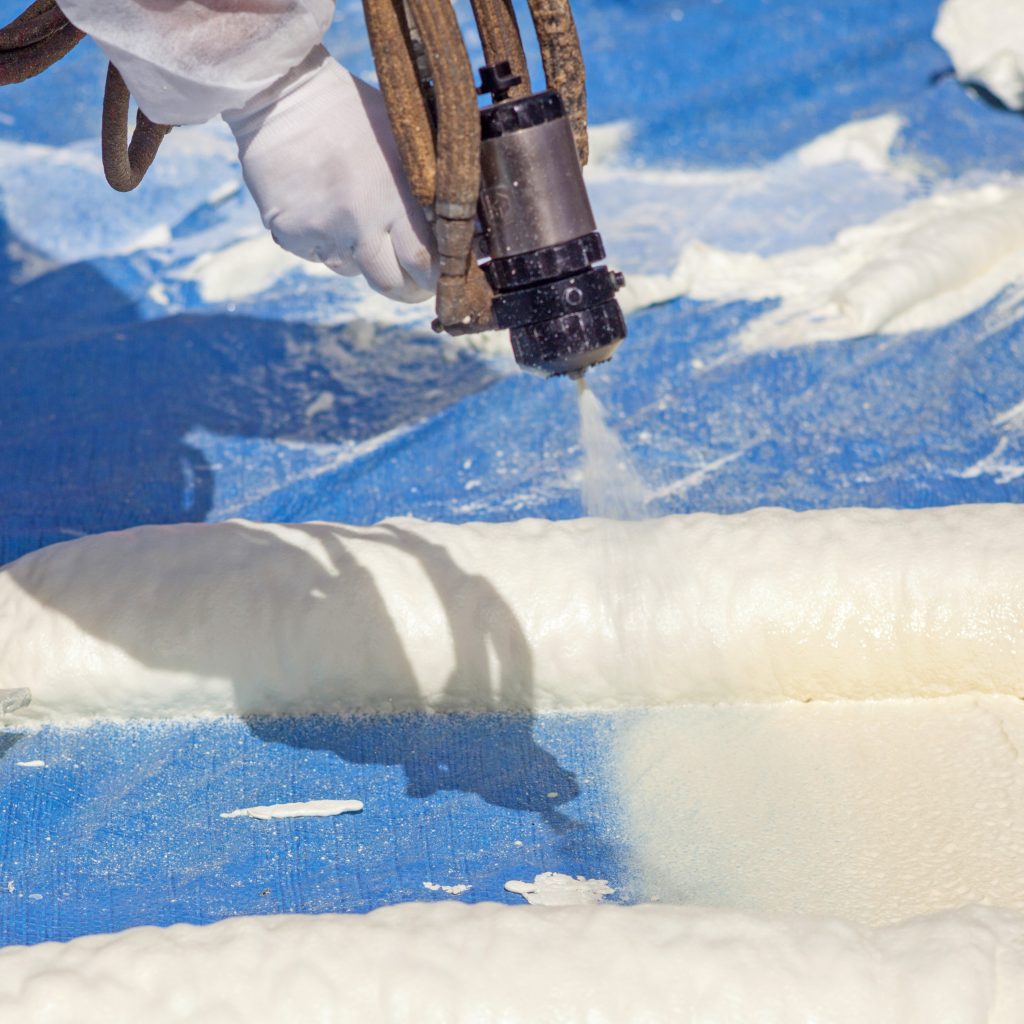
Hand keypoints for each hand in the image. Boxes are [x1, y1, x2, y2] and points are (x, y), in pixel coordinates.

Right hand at [224, 45, 437, 302]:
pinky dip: (321, 241)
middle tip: (408, 283)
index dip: (431, 278)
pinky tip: (319, 206)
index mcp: (396, 195)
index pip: (424, 261)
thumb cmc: (352, 112)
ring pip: (350, 269)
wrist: (281, 93)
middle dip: (403, 288)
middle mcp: (361, 220)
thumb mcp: (402, 141)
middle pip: (388, 282)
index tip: (434, 279)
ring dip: (357, 256)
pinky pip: (316, 254)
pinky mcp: (290, 233)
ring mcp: (323, 229)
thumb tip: (452, 229)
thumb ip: (424, 187)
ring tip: (352, 217)